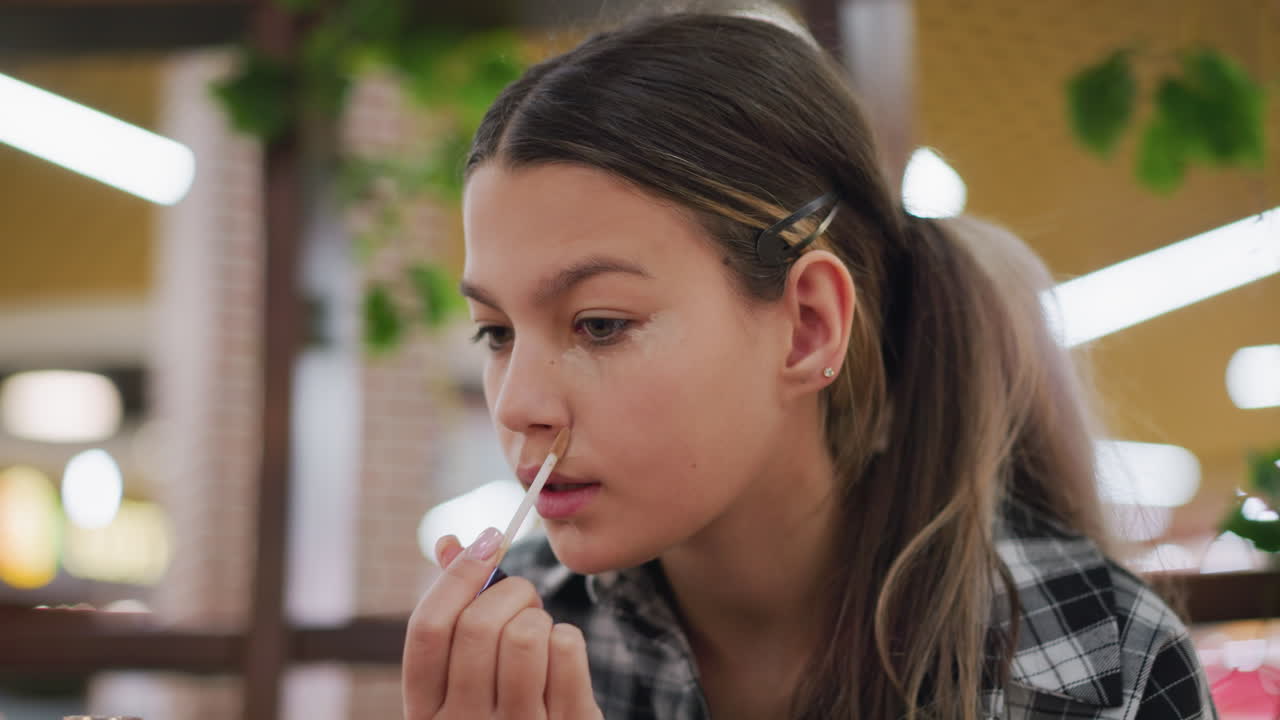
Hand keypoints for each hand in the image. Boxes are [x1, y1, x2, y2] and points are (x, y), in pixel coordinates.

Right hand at [403, 528, 603, 719]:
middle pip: (478, 625)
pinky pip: (565, 650)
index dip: (457, 575)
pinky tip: (559, 655)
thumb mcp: (464, 677)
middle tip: (524, 597)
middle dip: (510, 591)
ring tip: (539, 631)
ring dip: (538, 617)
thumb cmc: (500, 706)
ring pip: (524, 635)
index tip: (487, 544)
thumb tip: (449, 544)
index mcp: (425, 711)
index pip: (427, 628)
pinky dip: (565, 636)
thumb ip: (455, 613)